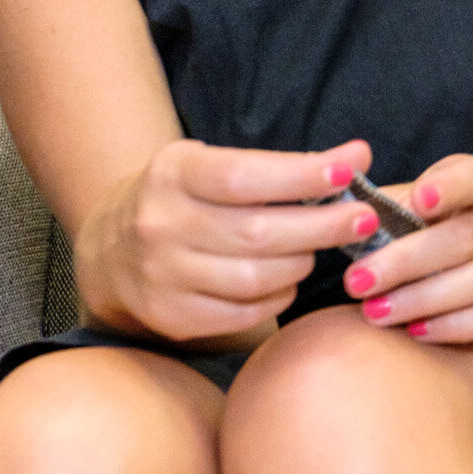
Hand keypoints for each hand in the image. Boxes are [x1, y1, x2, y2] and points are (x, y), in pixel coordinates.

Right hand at [78, 138, 377, 343]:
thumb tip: (358, 156)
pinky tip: (286, 278)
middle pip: (258, 233)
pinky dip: (277, 296)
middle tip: (364, 219)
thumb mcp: (217, 165)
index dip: (302, 177)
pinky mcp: (171, 317)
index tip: (350, 172)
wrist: (107, 249)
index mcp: (173, 175)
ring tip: (317, 249)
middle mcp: (160, 225)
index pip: (245, 177)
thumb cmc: (184, 198)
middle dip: (323, 226)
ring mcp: (161, 276)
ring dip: (301, 263)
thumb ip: (284, 164)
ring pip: (256, 277)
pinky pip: (243, 313)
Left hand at [346, 154, 472, 344]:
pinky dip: (454, 326)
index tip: (419, 199)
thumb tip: (332, 210)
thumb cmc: (417, 229)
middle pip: (466, 237)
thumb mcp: (399, 205)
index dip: (450, 186)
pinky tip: (415, 330)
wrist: (466, 258)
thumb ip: (373, 205)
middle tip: (357, 282)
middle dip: (406, 262)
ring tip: (374, 311)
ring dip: (421, 299)